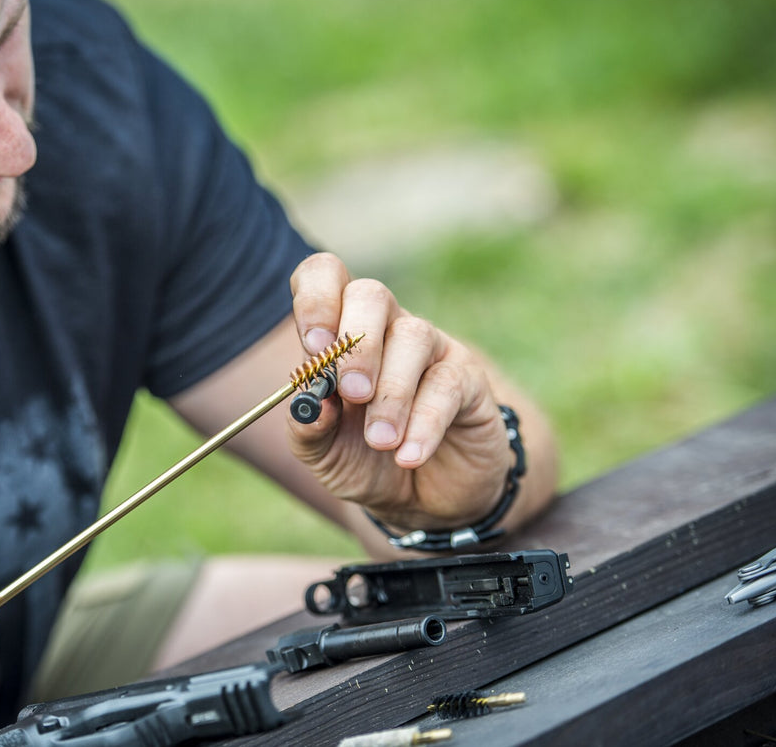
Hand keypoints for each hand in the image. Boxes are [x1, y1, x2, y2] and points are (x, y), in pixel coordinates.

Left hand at [288, 253, 513, 530]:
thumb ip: (309, 428)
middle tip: (353, 393)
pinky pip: (447, 384)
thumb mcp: (322, 453)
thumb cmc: (363, 460)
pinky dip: (424, 423)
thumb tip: (311, 403)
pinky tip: (408, 456)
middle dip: (357, 344)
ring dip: (392, 393)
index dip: (315, 299)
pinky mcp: (466, 377)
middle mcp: (385, 326)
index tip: (313, 346)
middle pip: (370, 294)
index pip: (325, 276)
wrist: (419, 500)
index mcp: (338, 330)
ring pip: (413, 337)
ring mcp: (429, 347)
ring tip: (380, 442)